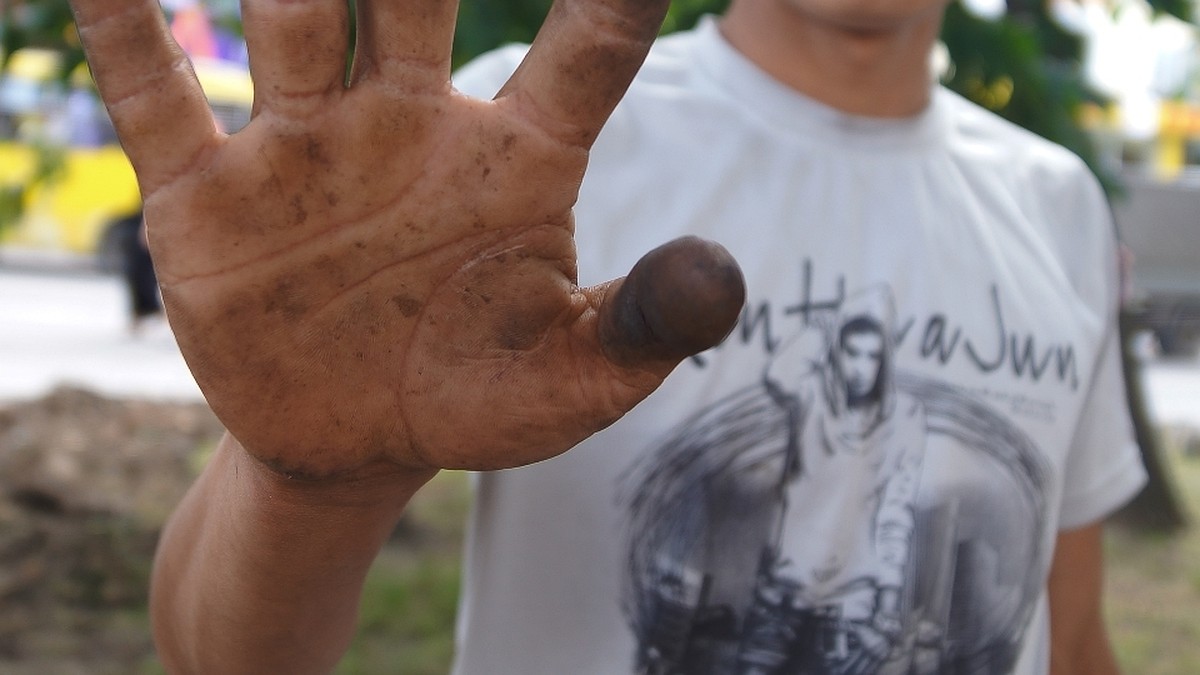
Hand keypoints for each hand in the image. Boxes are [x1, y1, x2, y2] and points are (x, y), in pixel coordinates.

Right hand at [73, 0, 744, 478]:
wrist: (355, 444)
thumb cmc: (477, 397)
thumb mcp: (571, 378)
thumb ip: (642, 325)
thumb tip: (725, 280)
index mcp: (519, 158)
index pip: (591, 46)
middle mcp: (409, 123)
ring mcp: (306, 147)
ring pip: (291, 14)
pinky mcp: (210, 197)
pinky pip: (161, 94)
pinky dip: (124, 28)